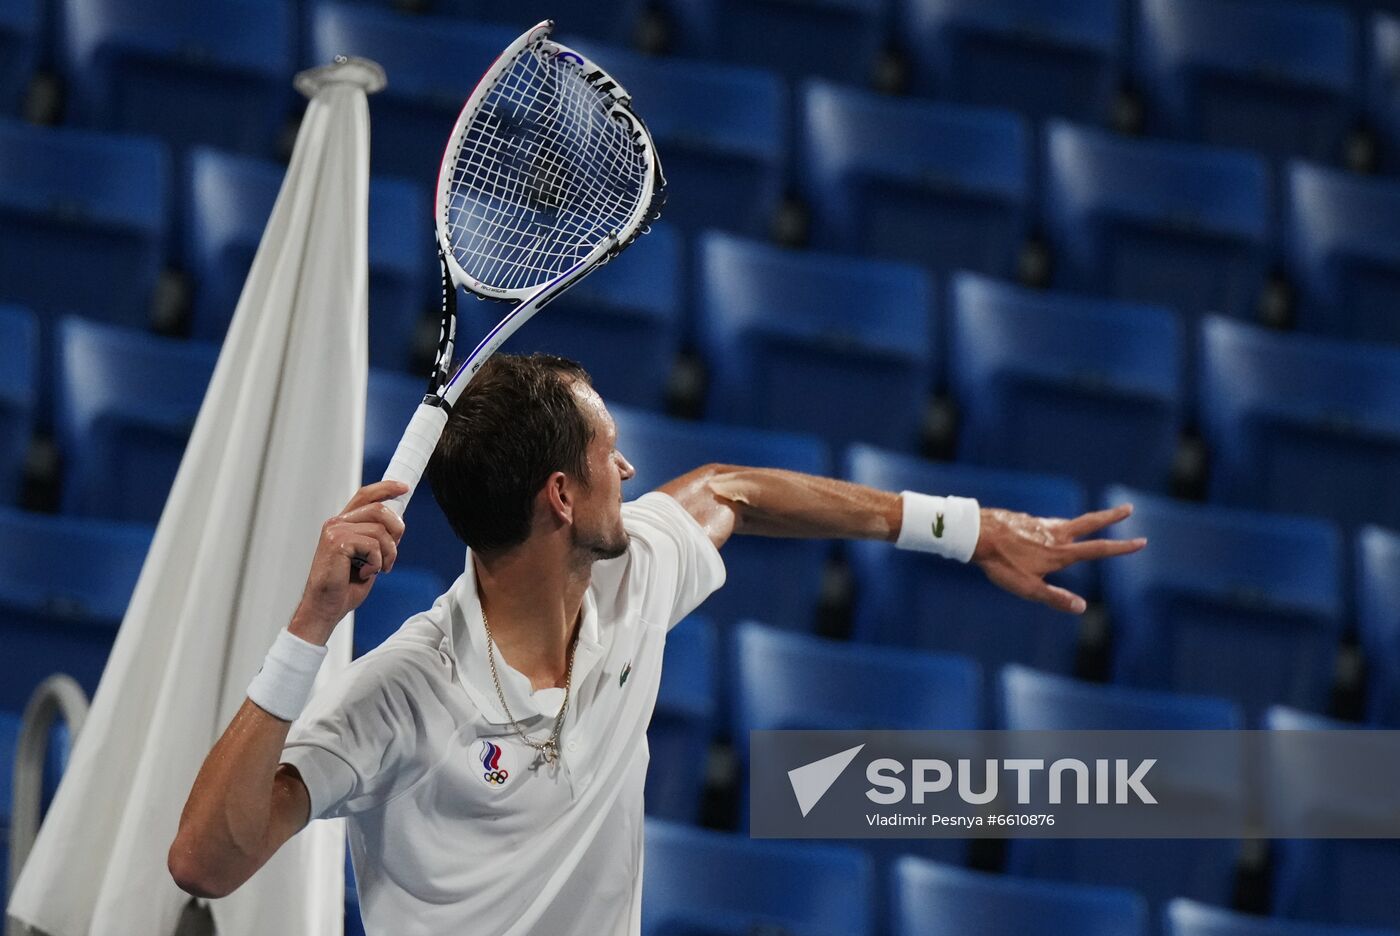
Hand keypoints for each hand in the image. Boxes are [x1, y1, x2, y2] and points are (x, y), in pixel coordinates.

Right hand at [289, 480, 408, 643]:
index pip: (365, 495)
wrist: (325, 607)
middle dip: (396, 530)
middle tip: (392, 554)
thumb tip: (397, 526)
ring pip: (380, 530)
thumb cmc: (344, 586)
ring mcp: (335, 531)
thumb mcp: (366, 557)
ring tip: (379, 569)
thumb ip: (376, 538)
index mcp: (343, 524)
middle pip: (379, 509)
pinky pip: (373, 546)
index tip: (404, 488)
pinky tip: (366, 573)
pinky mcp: (338, 543)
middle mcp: (337, 523)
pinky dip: (377, 563)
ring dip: (388, 553)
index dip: (386, 488)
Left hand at [971, 503, 1145, 613]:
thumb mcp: (1028, 588)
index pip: (1098, 549)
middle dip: (1111, 517)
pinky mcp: (1026, 520)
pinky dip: (1054, 527)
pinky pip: (1046, 524)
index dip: (1121, 547)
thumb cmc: (1001, 564)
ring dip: (1084, 521)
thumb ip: (1055, 598)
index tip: (1142, 540)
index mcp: (1060, 552)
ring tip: (1093, 522)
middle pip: (1090, 522)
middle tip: (1129, 508)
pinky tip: (1046, 531)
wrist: (977, 534)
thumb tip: (1083, 608)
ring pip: (1068, 522)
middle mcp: (1055, 534)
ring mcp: (1040, 524)